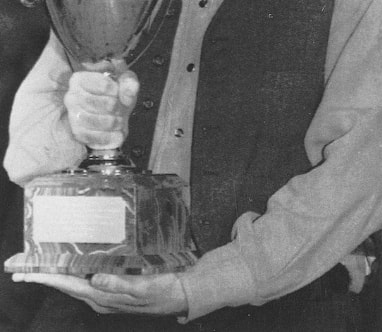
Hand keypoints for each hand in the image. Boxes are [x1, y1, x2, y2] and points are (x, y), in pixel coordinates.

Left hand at [12, 272, 187, 316]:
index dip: (47, 277)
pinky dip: (71, 272)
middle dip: (43, 276)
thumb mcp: (144, 289)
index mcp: (104, 297)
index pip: (69, 285)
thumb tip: (94, 279)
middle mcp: (100, 297)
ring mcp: (104, 294)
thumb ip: (119, 285)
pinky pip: (84, 280)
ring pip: (72, 283)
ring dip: (54, 274)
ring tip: (36, 266)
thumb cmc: (163, 290)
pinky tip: (69, 265)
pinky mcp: (111, 288)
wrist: (180, 294)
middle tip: (20, 268)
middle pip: (65, 285)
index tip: (27, 272)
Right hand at [64, 68, 138, 148]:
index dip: (115, 90)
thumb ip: (129, 82)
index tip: (118, 92)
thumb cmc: (117, 92)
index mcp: (80, 79)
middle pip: (93, 102)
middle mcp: (71, 97)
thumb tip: (127, 96)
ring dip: (113, 122)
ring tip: (120, 120)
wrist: (115, 109)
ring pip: (92, 121)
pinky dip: (109, 137)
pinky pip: (91, 137)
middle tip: (121, 108)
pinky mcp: (77, 133)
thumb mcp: (126, 79)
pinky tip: (117, 133)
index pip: (100, 84)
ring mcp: (72, 116)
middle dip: (114, 107)